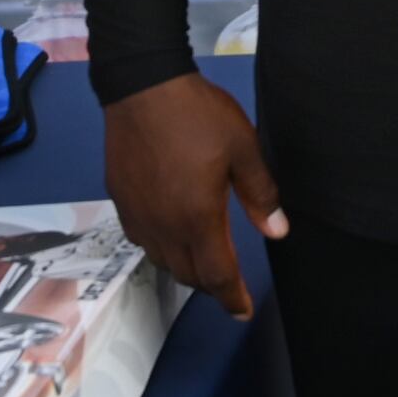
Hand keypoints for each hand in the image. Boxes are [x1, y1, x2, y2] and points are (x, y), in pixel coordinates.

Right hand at [100, 75, 285, 318]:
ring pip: (162, 260)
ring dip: (186, 268)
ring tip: (205, 262)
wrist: (141, 86)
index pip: (217, 274)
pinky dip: (162, 248)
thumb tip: (277, 231)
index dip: (232, 297)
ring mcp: (137, 214)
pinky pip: (142, 239)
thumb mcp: (243, 148)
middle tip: (230, 283)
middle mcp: (163, 225)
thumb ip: (260, 194)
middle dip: (211, 285)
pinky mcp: (120, 199)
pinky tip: (172, 234)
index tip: (243, 310)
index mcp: (196, 217)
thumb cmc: (197, 114)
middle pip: (188, 274)